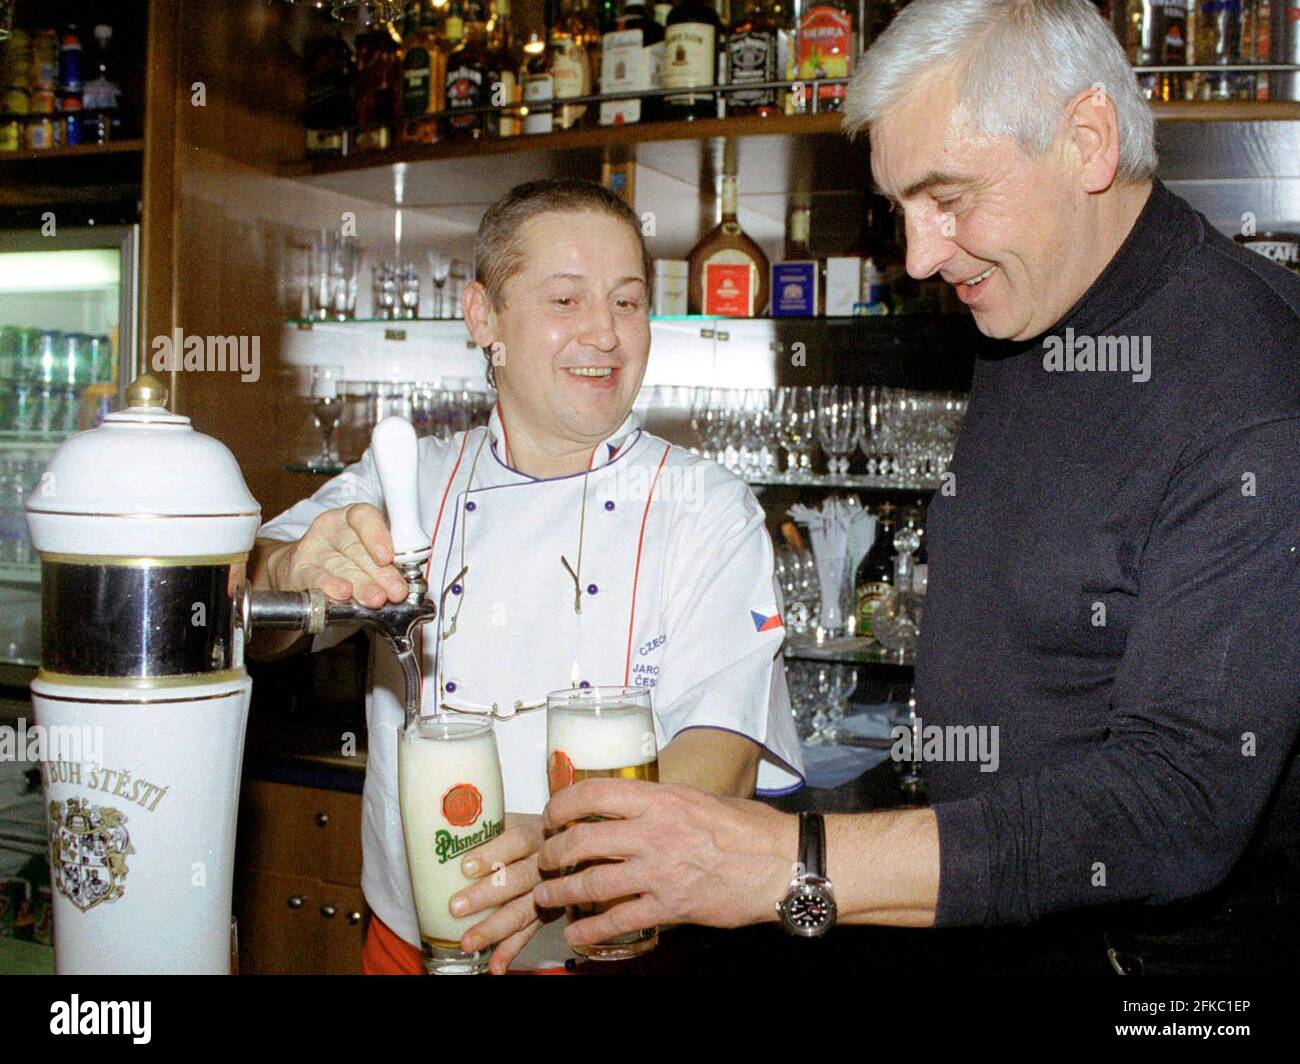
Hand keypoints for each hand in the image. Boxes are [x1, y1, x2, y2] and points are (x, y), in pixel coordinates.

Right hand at [266, 503, 407, 607]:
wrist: (304, 572)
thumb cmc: (345, 561)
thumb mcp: (368, 555)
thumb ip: (388, 564)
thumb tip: (407, 584)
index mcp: (352, 518)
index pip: (364, 517)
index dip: (377, 535)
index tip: (389, 557)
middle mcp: (331, 529)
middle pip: (357, 549)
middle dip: (380, 573)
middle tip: (395, 591)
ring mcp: (313, 549)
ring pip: (341, 567)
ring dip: (361, 584)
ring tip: (376, 599)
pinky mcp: (299, 570)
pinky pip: (316, 578)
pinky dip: (330, 586)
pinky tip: (342, 594)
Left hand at [449, 813, 551, 974]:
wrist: (569, 845)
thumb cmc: (529, 832)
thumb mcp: (515, 820)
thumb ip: (487, 825)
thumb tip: (437, 830)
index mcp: (534, 833)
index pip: (517, 841)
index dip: (493, 853)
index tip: (466, 866)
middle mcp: (544, 863)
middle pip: (518, 879)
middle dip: (487, 895)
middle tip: (456, 906)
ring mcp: (548, 890)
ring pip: (523, 910)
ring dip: (495, 928)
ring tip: (467, 942)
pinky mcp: (549, 913)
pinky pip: (530, 933)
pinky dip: (511, 950)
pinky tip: (495, 966)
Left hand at [532, 780, 797, 949]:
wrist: (782, 864)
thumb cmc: (748, 828)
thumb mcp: (700, 799)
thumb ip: (663, 802)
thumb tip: (634, 804)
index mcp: (660, 800)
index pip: (592, 795)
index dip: (562, 805)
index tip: (553, 815)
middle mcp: (653, 833)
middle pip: (580, 841)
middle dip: (552, 853)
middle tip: (546, 859)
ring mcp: (658, 872)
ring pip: (589, 882)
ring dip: (560, 891)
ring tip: (547, 896)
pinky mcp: (669, 906)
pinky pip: (617, 920)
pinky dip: (590, 928)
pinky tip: (577, 932)